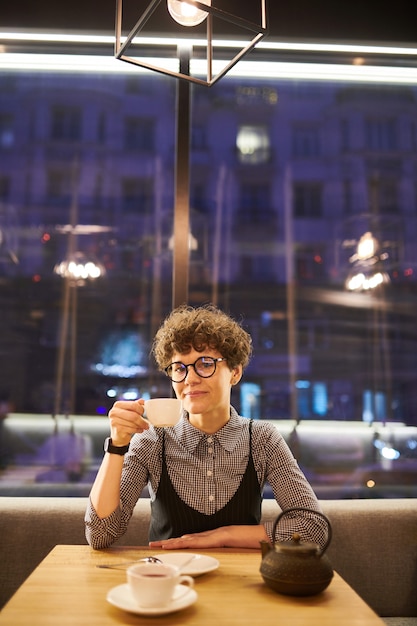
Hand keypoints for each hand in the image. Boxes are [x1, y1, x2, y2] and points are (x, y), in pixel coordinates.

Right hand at [108, 399, 148, 445]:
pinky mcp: (117, 430)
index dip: (141, 409)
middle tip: (147, 424)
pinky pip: (131, 429)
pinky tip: (139, 430)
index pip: (133, 405)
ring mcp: (114, 421)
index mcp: (117, 405)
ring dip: (140, 426)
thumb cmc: (124, 422)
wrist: (118, 435)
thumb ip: (135, 405)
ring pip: (133, 423)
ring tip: (143, 427)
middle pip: (133, 415)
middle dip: (142, 420)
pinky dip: (138, 430)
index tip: (143, 413)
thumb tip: (142, 401)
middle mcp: (114, 412)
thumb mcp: (129, 411)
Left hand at [149, 524, 268, 549]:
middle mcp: (208, 535)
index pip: (187, 540)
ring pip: (189, 539)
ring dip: (174, 542)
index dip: (174, 542)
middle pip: (184, 539)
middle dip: (168, 542)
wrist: (257, 534)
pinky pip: (202, 541)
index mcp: (209, 537)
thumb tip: (205, 549)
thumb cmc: (244, 541)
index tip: (162, 544)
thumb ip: (217, 545)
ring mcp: (213, 535)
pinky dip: (191, 542)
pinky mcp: (219, 538)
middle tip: (152, 544)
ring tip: (161, 545)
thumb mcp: (227, 545)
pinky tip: (182, 542)